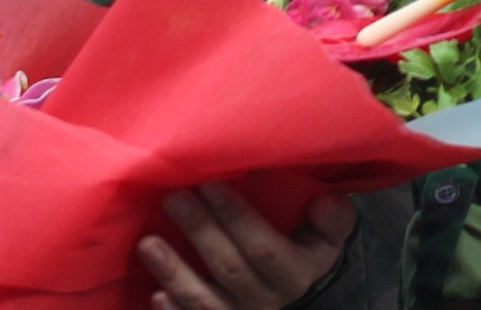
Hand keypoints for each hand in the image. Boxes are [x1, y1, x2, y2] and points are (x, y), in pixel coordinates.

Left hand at [141, 183, 356, 309]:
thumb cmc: (303, 247)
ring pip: (204, 301)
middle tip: (174, 197)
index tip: (210, 183)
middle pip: (230, 268)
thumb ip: (332, 218)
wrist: (289, 287)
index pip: (265, 247)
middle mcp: (269, 301)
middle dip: (200, 231)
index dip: (236, 217)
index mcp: (297, 273)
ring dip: (174, 273)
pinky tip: (155, 294)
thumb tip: (326, 200)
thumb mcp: (328, 234)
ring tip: (148, 243)